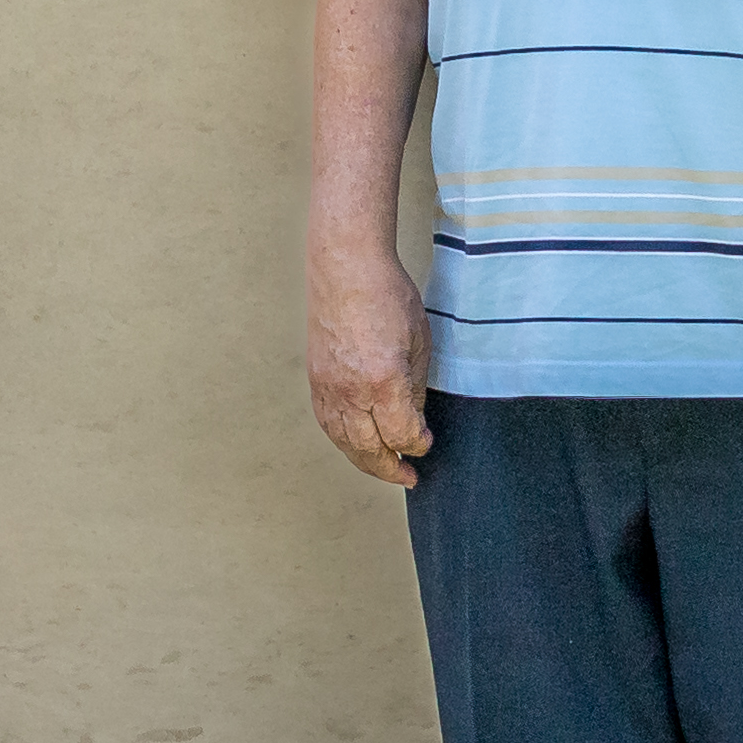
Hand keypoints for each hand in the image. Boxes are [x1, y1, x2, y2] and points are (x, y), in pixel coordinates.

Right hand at [307, 246, 434, 486]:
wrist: (346, 266)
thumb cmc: (386, 294)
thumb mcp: (420, 341)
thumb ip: (416, 387)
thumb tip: (413, 419)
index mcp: (383, 380)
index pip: (402, 434)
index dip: (418, 445)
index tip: (427, 442)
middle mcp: (351, 390)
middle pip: (369, 448)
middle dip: (391, 468)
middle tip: (408, 477)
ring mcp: (328, 385)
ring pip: (343, 441)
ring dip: (364, 461)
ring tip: (383, 468)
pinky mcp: (315, 377)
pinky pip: (326, 422)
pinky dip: (342, 440)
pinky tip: (354, 444)